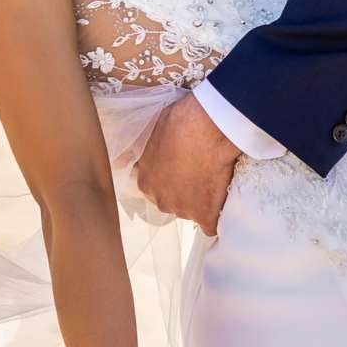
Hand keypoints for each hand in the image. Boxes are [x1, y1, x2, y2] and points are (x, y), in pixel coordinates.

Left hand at [134, 93, 240, 234]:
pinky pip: (213, 224)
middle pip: (175, 204)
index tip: (185, 171)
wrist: (206, 126)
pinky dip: (219, 215)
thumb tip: (122, 162)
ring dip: (205, 202)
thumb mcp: (152, 133)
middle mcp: (161, 200)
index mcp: (146, 182)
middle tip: (203, 174)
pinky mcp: (205, 215)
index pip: (158, 191)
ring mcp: (184, 210)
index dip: (174, 181)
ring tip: (217, 179)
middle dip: (187, 194)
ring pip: (194, 212)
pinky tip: (224, 200)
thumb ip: (144, 155)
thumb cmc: (180, 122)